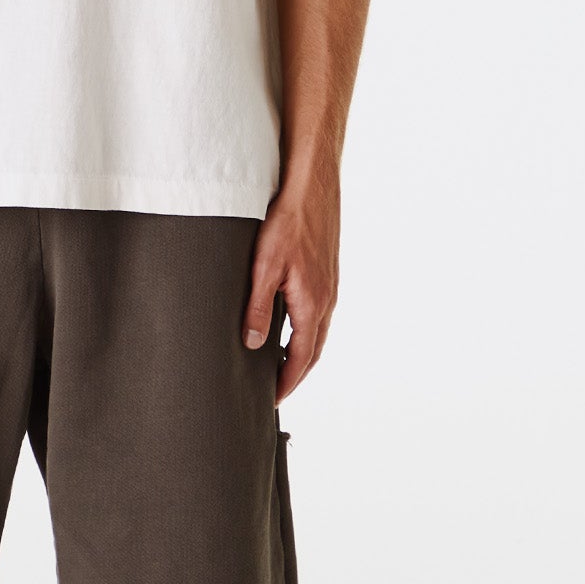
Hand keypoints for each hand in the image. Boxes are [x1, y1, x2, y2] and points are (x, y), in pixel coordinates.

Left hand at [243, 174, 339, 405]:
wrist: (312, 185)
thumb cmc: (289, 220)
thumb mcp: (265, 266)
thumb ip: (259, 308)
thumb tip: (254, 344)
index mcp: (313, 304)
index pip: (301, 357)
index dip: (287, 381)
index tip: (273, 398)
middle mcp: (327, 299)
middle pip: (313, 350)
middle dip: (296, 373)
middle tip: (277, 389)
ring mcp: (330, 285)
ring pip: (318, 332)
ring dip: (302, 352)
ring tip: (281, 365)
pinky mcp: (327, 272)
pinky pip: (319, 313)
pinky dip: (306, 330)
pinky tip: (291, 325)